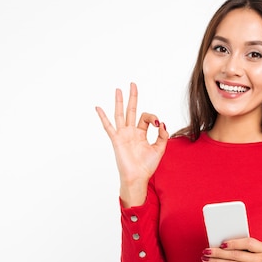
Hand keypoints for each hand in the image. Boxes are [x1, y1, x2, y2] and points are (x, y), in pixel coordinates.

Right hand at [95, 82, 168, 206]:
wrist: (138, 178)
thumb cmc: (147, 166)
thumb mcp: (160, 149)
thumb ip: (162, 135)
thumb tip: (161, 123)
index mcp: (140, 134)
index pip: (146, 118)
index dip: (153, 117)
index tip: (157, 124)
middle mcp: (131, 132)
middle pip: (131, 110)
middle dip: (132, 97)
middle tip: (132, 84)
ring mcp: (123, 135)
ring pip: (120, 114)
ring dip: (119, 102)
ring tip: (118, 89)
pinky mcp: (116, 140)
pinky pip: (108, 127)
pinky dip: (103, 117)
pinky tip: (98, 107)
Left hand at [201, 238, 261, 261]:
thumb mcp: (255, 255)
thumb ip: (243, 248)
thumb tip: (220, 245)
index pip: (249, 243)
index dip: (234, 243)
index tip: (221, 243)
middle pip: (236, 255)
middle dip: (219, 252)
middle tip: (206, 251)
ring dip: (217, 261)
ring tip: (206, 259)